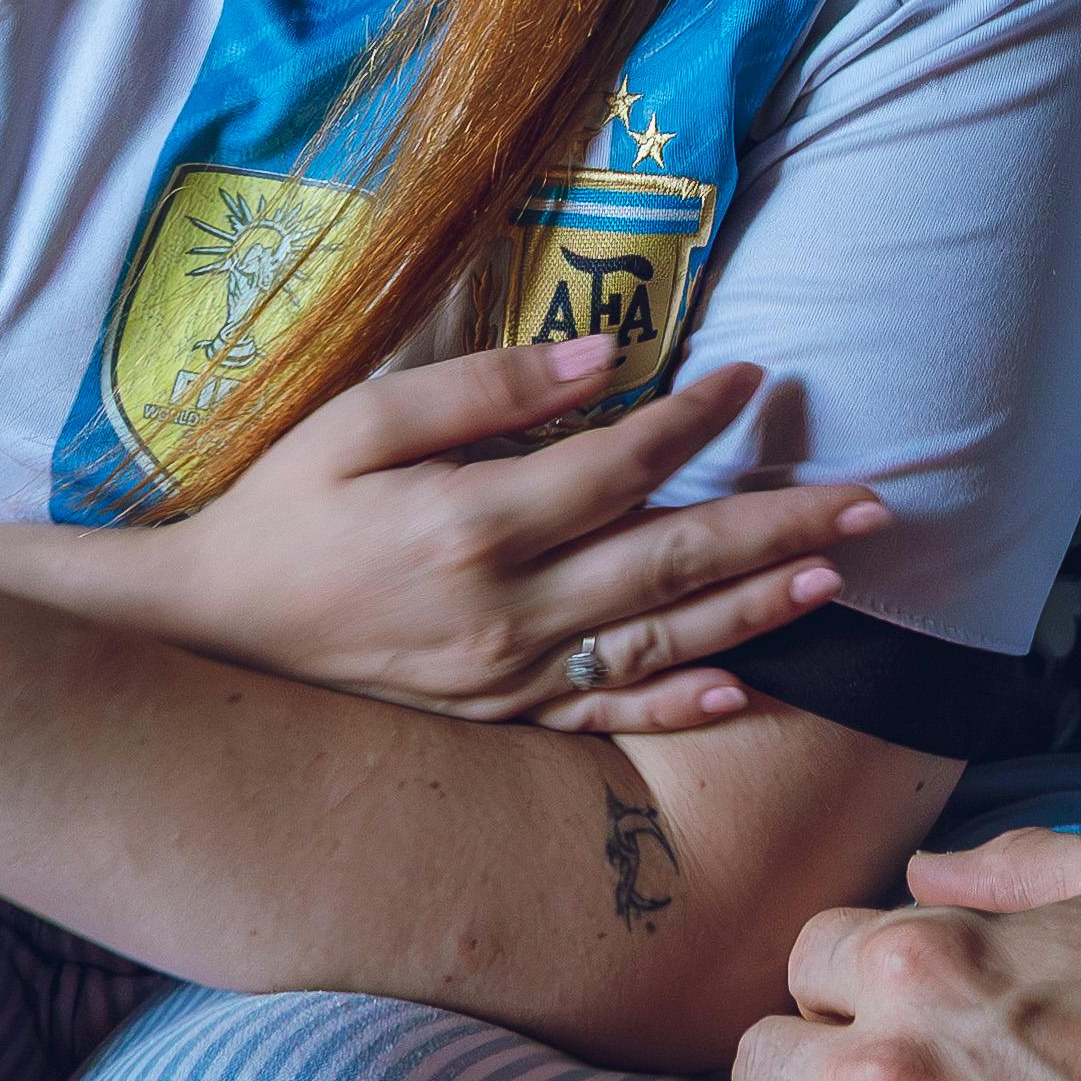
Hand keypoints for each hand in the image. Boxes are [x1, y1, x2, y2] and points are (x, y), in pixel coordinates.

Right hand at [162, 342, 887, 736]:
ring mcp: (506, 677)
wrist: (206, 637)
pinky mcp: (493, 720)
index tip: (756, 377)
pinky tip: (739, 690)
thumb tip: (604, 360)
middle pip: (673, 559)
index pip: (621, 463)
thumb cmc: (279, 511)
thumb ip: (485, 392)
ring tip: (838, 577)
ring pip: (659, 640)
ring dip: (757, 609)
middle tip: (873, 499)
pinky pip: (603, 717)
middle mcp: (507, 610)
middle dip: (782, 524)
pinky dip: (676, 706)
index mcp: (475, 522)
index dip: (696, 418)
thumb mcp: (359, 423)